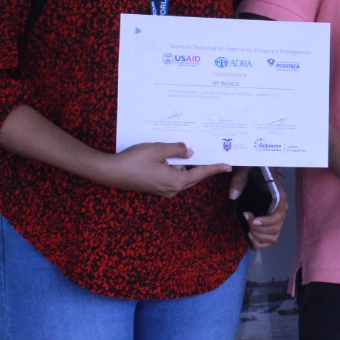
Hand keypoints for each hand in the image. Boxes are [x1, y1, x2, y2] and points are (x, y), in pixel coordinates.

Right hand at [99, 142, 229, 196]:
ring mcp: (162, 190)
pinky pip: (173, 178)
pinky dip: (179, 169)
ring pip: (183, 177)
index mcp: (175, 181)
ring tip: (198, 154)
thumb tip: (190, 152)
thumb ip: (177, 149)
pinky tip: (178, 158)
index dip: (215, 168)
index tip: (228, 166)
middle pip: (194, 177)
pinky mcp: (155, 187)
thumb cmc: (134, 160)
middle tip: (217, 157)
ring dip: (190, 167)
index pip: (201, 173)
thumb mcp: (158, 149)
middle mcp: (171, 189)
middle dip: (205, 167)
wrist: (110, 172)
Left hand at [229, 168, 289, 249]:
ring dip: (259, 236)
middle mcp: (281, 210)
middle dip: (258, 229)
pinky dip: (260, 243)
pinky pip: (270, 241)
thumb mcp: (245, 171)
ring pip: (273, 237)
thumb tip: (233, 195)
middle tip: (246, 219)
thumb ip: (239, 180)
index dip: (267, 221)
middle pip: (276, 228)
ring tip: (248, 229)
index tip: (252, 220)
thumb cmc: (253, 172)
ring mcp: (276, 219)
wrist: (256, 174)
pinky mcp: (270, 226)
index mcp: (279, 198)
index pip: (279, 215)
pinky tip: (250, 236)